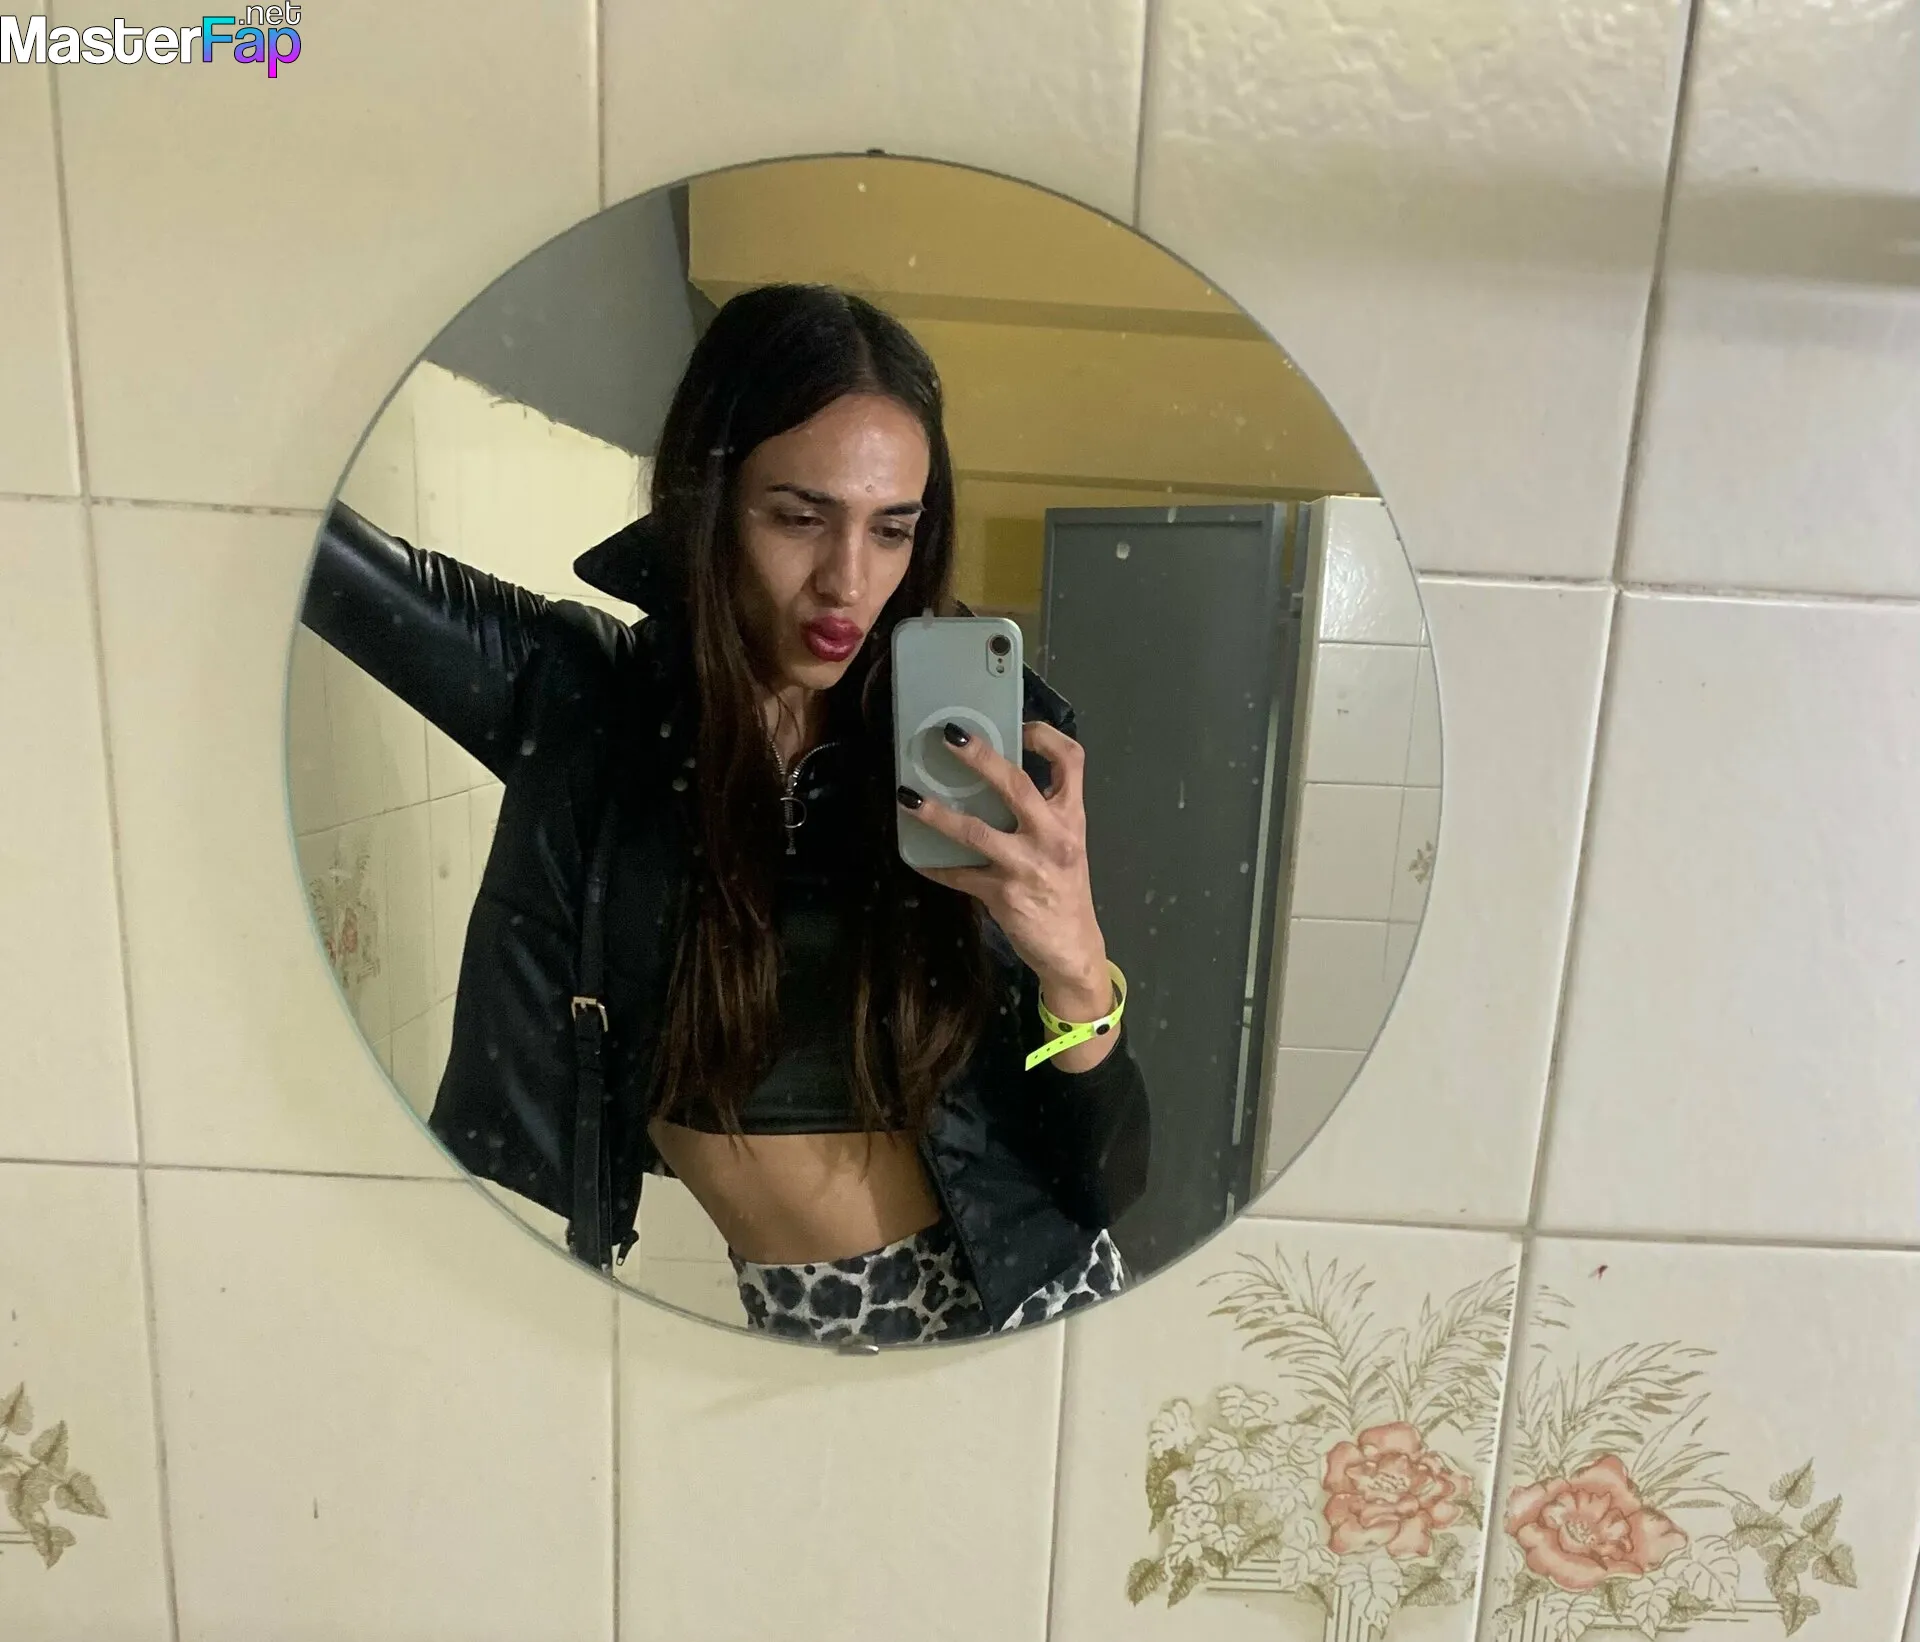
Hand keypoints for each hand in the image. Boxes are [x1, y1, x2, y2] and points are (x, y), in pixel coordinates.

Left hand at [897, 721, 1114, 1037]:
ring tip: (907, 797)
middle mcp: (1053, 836)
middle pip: (1017, 786)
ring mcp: (1027, 866)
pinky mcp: (1002, 894)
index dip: (1046, 737)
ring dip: (938, 814)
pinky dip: (935, 865)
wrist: (1073, 947)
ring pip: (976, 832)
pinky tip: (915, 857)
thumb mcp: (1067, 843)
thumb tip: (996, 776)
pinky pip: (959, 875)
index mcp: (1072, 817)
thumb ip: (1042, 812)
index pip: (1071, 762)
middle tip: (949, 736)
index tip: (1019, 727)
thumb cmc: (1065, 888)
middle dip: (981, 758)